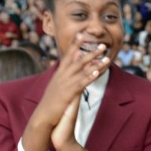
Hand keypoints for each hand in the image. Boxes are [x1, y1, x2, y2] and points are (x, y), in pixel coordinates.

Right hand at [23, 34, 108, 150]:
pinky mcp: (69, 93)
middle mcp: (62, 75)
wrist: (43, 116)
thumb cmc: (51, 102)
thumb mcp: (56, 86)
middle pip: (79, 59)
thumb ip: (63, 75)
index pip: (68, 55)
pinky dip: (90, 77)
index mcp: (60, 73)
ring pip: (83, 70)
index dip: (76, 44)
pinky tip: (98, 72)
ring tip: (107, 57)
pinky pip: (82, 83)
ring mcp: (65, 83)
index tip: (83, 34)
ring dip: (96, 62)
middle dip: (91, 51)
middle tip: (103, 44)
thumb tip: (68, 65)